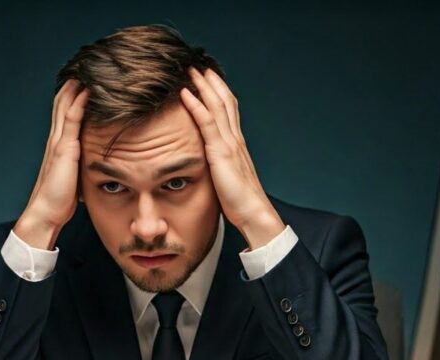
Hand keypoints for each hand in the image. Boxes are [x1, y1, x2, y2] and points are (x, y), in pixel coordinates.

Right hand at [14, 79, 89, 249]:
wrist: (46, 212)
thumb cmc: (60, 199)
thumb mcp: (74, 175)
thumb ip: (81, 164)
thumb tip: (97, 162)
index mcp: (59, 143)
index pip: (65, 110)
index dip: (73, 93)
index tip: (86, 79)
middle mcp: (57, 138)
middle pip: (63, 101)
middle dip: (74, 82)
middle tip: (88, 65)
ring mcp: (59, 141)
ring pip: (66, 105)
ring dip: (76, 86)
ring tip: (88, 68)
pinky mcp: (64, 148)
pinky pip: (72, 119)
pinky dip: (79, 102)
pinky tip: (88, 89)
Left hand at [179, 67, 284, 248]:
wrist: (253, 213)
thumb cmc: (240, 202)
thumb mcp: (227, 178)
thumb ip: (220, 166)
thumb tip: (210, 165)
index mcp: (237, 144)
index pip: (229, 110)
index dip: (219, 92)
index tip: (208, 78)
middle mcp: (235, 138)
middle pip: (225, 100)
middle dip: (211, 81)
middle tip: (198, 65)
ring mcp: (229, 143)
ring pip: (217, 105)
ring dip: (203, 85)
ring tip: (190, 70)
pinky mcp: (221, 152)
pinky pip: (207, 122)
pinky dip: (196, 104)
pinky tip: (186, 93)